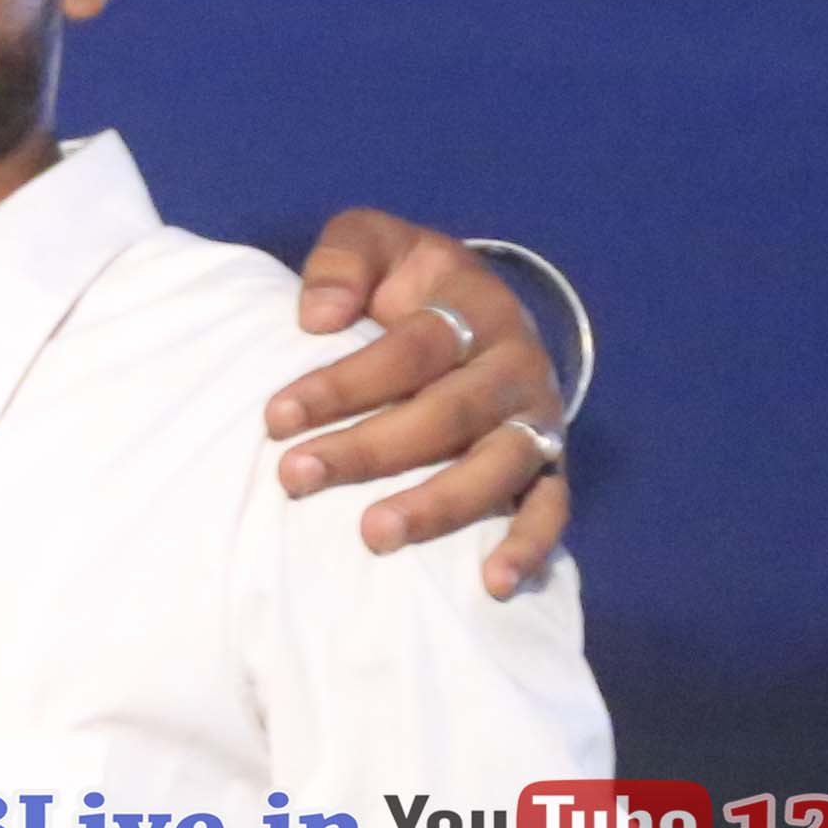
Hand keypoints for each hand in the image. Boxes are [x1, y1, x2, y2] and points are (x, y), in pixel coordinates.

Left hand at [272, 214, 569, 595]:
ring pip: (498, 465)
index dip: (344, 382)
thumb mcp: (375, 243)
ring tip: (375, 535)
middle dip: (369, 449)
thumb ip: (343, 259)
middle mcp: (516, 365)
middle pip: (448, 412)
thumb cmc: (407, 283)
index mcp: (476, 307)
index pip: (413, 348)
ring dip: (439, 505)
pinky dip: (528, 546)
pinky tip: (490, 583)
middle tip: (296, 476)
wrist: (478, 309)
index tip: (275, 416)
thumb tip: (316, 316)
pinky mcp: (550, 465)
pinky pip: (552, 509)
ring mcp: (538, 419)